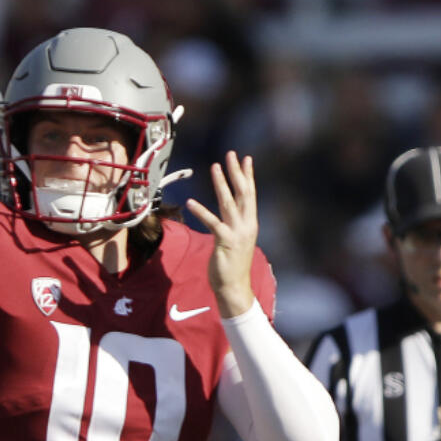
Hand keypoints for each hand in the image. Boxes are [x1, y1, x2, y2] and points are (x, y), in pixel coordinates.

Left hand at [186, 151, 257, 317]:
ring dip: (221, 183)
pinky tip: (191, 202)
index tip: (246, 158)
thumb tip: (227, 213)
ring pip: (229, 202)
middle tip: (231, 154)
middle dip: (237, 172)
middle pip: (243, 193)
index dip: (247, 176)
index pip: (249, 194)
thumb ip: (231, 224)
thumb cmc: (232, 265)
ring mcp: (238, 232)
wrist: (234, 287)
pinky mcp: (225, 241)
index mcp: (249, 222)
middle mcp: (246, 224)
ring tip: (215, 167)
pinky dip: (201, 211)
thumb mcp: (235, 239)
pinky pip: (213, 222)